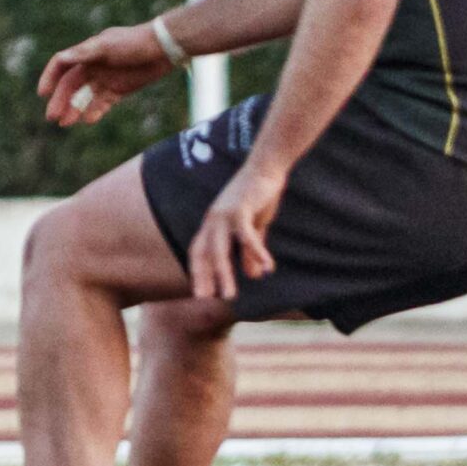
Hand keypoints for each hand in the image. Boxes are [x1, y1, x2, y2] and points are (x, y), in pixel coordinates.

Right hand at [36, 20, 177, 125]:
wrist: (163, 48)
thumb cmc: (134, 43)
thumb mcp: (107, 45)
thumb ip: (84, 53)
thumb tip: (61, 58)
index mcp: (87, 52)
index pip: (62, 65)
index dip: (50, 78)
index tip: (42, 93)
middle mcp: (94, 65)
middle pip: (71, 85)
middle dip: (61, 101)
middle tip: (52, 117)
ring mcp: (106, 78)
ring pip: (85, 97)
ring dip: (74, 109)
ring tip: (65, 123)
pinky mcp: (119, 90)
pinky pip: (102, 103)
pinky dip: (94, 111)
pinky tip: (88, 120)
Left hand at [188, 158, 285, 301]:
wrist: (267, 166)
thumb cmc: (259, 195)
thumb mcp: (255, 228)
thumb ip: (251, 251)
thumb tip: (254, 276)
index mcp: (213, 223)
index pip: (198, 251)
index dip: (198, 271)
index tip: (201, 292)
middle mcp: (213, 219)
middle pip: (204, 253)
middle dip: (204, 277)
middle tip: (204, 299)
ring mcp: (224, 214)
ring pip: (219, 251)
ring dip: (223, 274)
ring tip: (229, 296)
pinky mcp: (241, 209)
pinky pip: (246, 237)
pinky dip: (256, 253)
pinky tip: (268, 268)